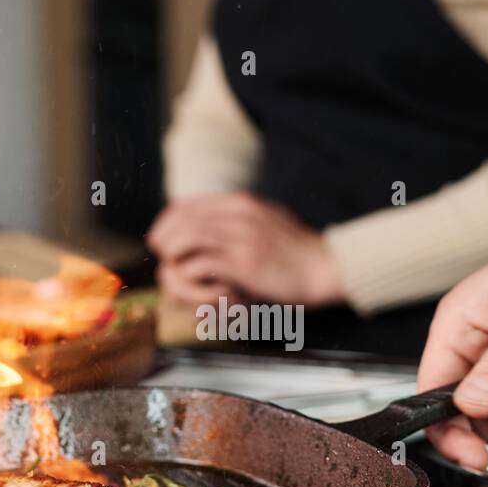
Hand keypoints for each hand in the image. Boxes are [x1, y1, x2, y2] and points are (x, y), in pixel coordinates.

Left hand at [147, 191, 344, 306]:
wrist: (325, 267)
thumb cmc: (296, 252)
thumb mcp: (266, 220)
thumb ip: (239, 219)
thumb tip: (210, 223)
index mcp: (241, 203)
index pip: (185, 205)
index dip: (166, 223)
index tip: (161, 240)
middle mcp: (238, 214)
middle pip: (181, 220)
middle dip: (164, 240)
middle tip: (163, 257)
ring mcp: (241, 237)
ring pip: (185, 238)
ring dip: (173, 256)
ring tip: (174, 270)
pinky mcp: (244, 263)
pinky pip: (201, 264)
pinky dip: (190, 275)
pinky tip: (195, 283)